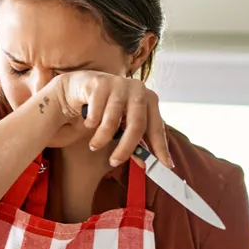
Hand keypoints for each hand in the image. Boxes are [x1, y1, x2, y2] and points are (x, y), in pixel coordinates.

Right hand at [45, 71, 171, 168]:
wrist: (82, 86)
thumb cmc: (107, 107)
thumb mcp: (123, 126)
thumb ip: (134, 142)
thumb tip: (143, 164)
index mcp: (149, 99)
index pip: (157, 127)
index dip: (161, 147)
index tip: (166, 165)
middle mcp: (138, 89)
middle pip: (137, 124)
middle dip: (126, 147)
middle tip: (115, 162)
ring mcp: (119, 84)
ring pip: (112, 120)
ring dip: (102, 138)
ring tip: (94, 146)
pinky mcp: (100, 83)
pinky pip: (95, 114)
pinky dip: (90, 123)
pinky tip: (88, 122)